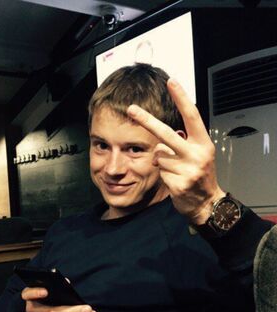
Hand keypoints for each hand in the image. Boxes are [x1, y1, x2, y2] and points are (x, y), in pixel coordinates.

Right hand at [21, 287, 97, 311]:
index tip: (45, 291)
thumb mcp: (40, 286)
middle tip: (88, 308)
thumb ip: (51, 284)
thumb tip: (67, 282)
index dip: (35, 293)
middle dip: (72, 311)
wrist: (25, 310)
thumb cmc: (38, 294)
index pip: (28, 294)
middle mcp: (31, 310)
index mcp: (27, 296)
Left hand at [127, 78, 224, 224]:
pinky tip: (175, 182)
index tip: (171, 82)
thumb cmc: (200, 175)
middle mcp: (196, 154)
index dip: (181, 98)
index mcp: (203, 143)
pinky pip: (159, 172)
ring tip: (176, 171)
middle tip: (131, 109)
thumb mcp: (198, 154)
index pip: (191, 116)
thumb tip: (161, 139)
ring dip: (162, 163)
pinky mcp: (177, 184)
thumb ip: (183, 142)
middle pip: (165, 134)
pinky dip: (163, 176)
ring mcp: (187, 170)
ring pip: (159, 156)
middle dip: (146, 120)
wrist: (207, 203)